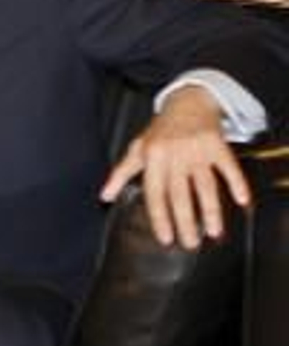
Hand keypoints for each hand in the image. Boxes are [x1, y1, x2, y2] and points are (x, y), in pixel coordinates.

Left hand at [100, 85, 247, 249]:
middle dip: (184, 220)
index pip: (155, 193)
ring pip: (204, 184)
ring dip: (210, 209)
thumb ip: (121, 174)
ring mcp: (196, 150)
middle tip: (190, 243)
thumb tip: (104, 196)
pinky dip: (236, 183)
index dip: (160, 217)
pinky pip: (228, 167)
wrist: (187, 102)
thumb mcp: (137, 149)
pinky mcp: (217, 144)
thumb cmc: (160, 130)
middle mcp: (174, 155)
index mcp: (153, 158)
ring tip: (213, 231)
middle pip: (179, 193)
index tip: (165, 237)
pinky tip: (241, 200)